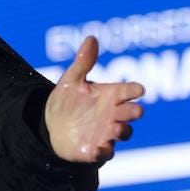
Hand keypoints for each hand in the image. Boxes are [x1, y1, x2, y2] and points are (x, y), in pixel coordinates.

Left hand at [44, 36, 144, 162]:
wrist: (50, 126)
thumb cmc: (67, 100)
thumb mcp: (71, 80)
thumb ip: (83, 62)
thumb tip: (91, 38)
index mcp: (110, 95)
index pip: (128, 91)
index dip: (135, 90)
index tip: (139, 90)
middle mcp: (113, 114)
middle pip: (131, 113)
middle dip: (134, 112)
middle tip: (135, 111)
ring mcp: (107, 132)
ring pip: (124, 133)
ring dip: (123, 131)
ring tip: (116, 128)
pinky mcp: (97, 149)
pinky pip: (105, 152)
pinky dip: (103, 151)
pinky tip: (97, 148)